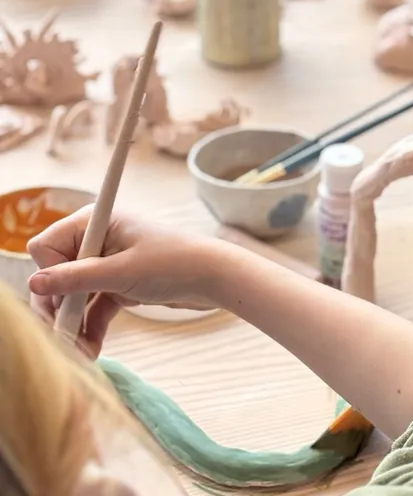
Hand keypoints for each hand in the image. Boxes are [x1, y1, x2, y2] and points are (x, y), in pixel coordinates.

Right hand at [27, 205, 222, 357]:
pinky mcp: (121, 285)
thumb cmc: (174, 264)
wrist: (217, 278)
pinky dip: (92, 326)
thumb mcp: (122, 273)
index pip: (47, 247)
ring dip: (74, 323)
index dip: (50, 274)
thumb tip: (34, 284)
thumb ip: (77, 278)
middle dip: (58, 307)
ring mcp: (109, 264)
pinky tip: (92, 348)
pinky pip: (94, 307)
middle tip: (62, 337)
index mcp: (95, 223)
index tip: (62, 300)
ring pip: (75, 296)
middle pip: (57, 275)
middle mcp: (98, 240)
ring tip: (79, 352)